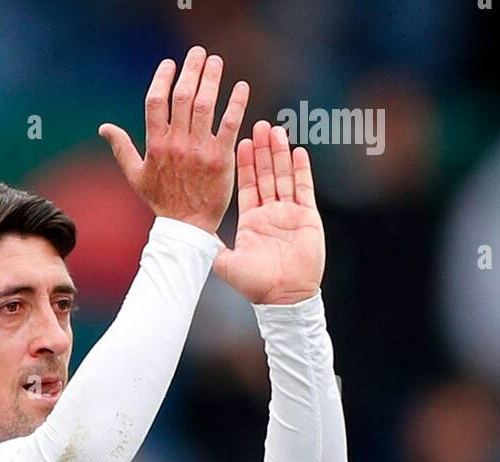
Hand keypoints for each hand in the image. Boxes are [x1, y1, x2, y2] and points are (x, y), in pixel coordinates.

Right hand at [98, 47, 248, 235]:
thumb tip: (104, 128)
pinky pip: (229, 124)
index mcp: (155, 145)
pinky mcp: (220, 158)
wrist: (186, 228)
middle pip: (182, 96)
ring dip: (211, 78)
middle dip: (191, 70)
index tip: (171, 63)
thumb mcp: (136, 176)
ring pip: (204, 105)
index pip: (155, 102)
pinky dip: (236, 103)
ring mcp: (198, 151)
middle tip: (199, 53)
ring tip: (216, 61)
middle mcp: (176, 144)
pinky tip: (241, 86)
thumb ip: (121, 148)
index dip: (163, 78)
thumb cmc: (162, 201)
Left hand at [213, 121, 324, 304]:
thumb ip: (212, 247)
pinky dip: (301, 169)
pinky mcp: (307, 217)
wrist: (283, 298)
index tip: (241, 142)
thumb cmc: (255, 285)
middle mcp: (269, 214)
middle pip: (265, 174)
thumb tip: (192, 237)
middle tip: (259, 125)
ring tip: (275, 130)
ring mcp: (289, 213)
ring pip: (284, 176)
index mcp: (250, 221)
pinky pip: (304, 188)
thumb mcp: (226, 264)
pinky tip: (297, 150)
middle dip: (262, 151)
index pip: (247, 185)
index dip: (245, 164)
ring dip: (280, 154)